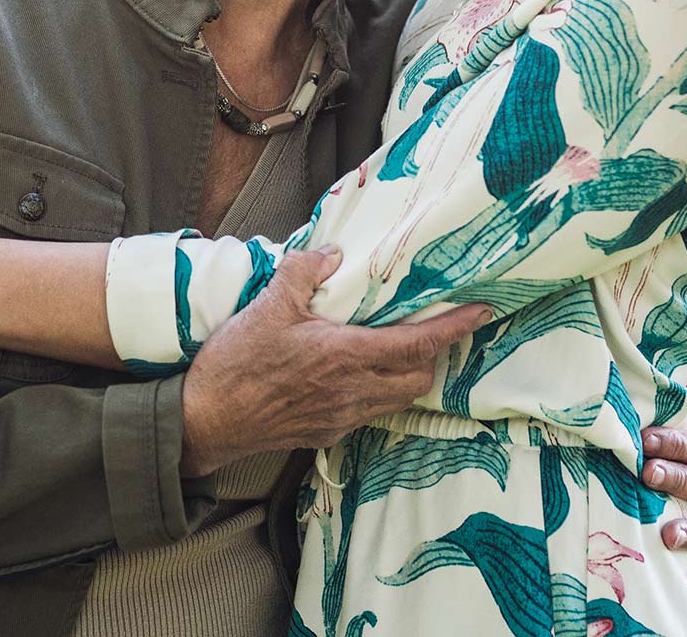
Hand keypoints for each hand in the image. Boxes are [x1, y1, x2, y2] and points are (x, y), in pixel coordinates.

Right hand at [179, 248, 491, 476]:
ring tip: (398, 350)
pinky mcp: (325, 433)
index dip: (454, 328)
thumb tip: (333, 254)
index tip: (481, 312)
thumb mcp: (267, 304)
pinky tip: (356, 375)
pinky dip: (376, 393)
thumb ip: (305, 272)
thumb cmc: (234, 365)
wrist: (206, 422)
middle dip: (434, 354)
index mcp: (344, 355)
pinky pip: (368, 413)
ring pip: (396, 399)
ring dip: (406, 375)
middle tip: (433, 328)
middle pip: (419, 377)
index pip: (416, 343)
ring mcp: (341, 417)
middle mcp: (352, 392)